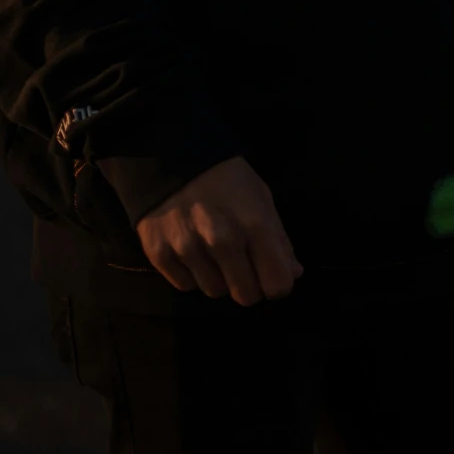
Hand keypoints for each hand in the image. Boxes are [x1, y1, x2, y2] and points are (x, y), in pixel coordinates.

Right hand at [136, 156, 302, 305]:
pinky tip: (190, 248)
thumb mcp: (261, 197)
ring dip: (217, 278)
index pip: (276, 285)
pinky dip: (191, 273)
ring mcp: (188, 248)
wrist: (172, 157)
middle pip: (245, 296)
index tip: (269, 273)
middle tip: (240, 263)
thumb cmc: (226, 178)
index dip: (277, 283)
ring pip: (214, 292)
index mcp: (254, 224)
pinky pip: (185, 286)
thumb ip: (279, 239)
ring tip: (212, 250)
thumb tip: (294, 273)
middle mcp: (221, 240)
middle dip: (247, 284)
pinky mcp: (159, 253)